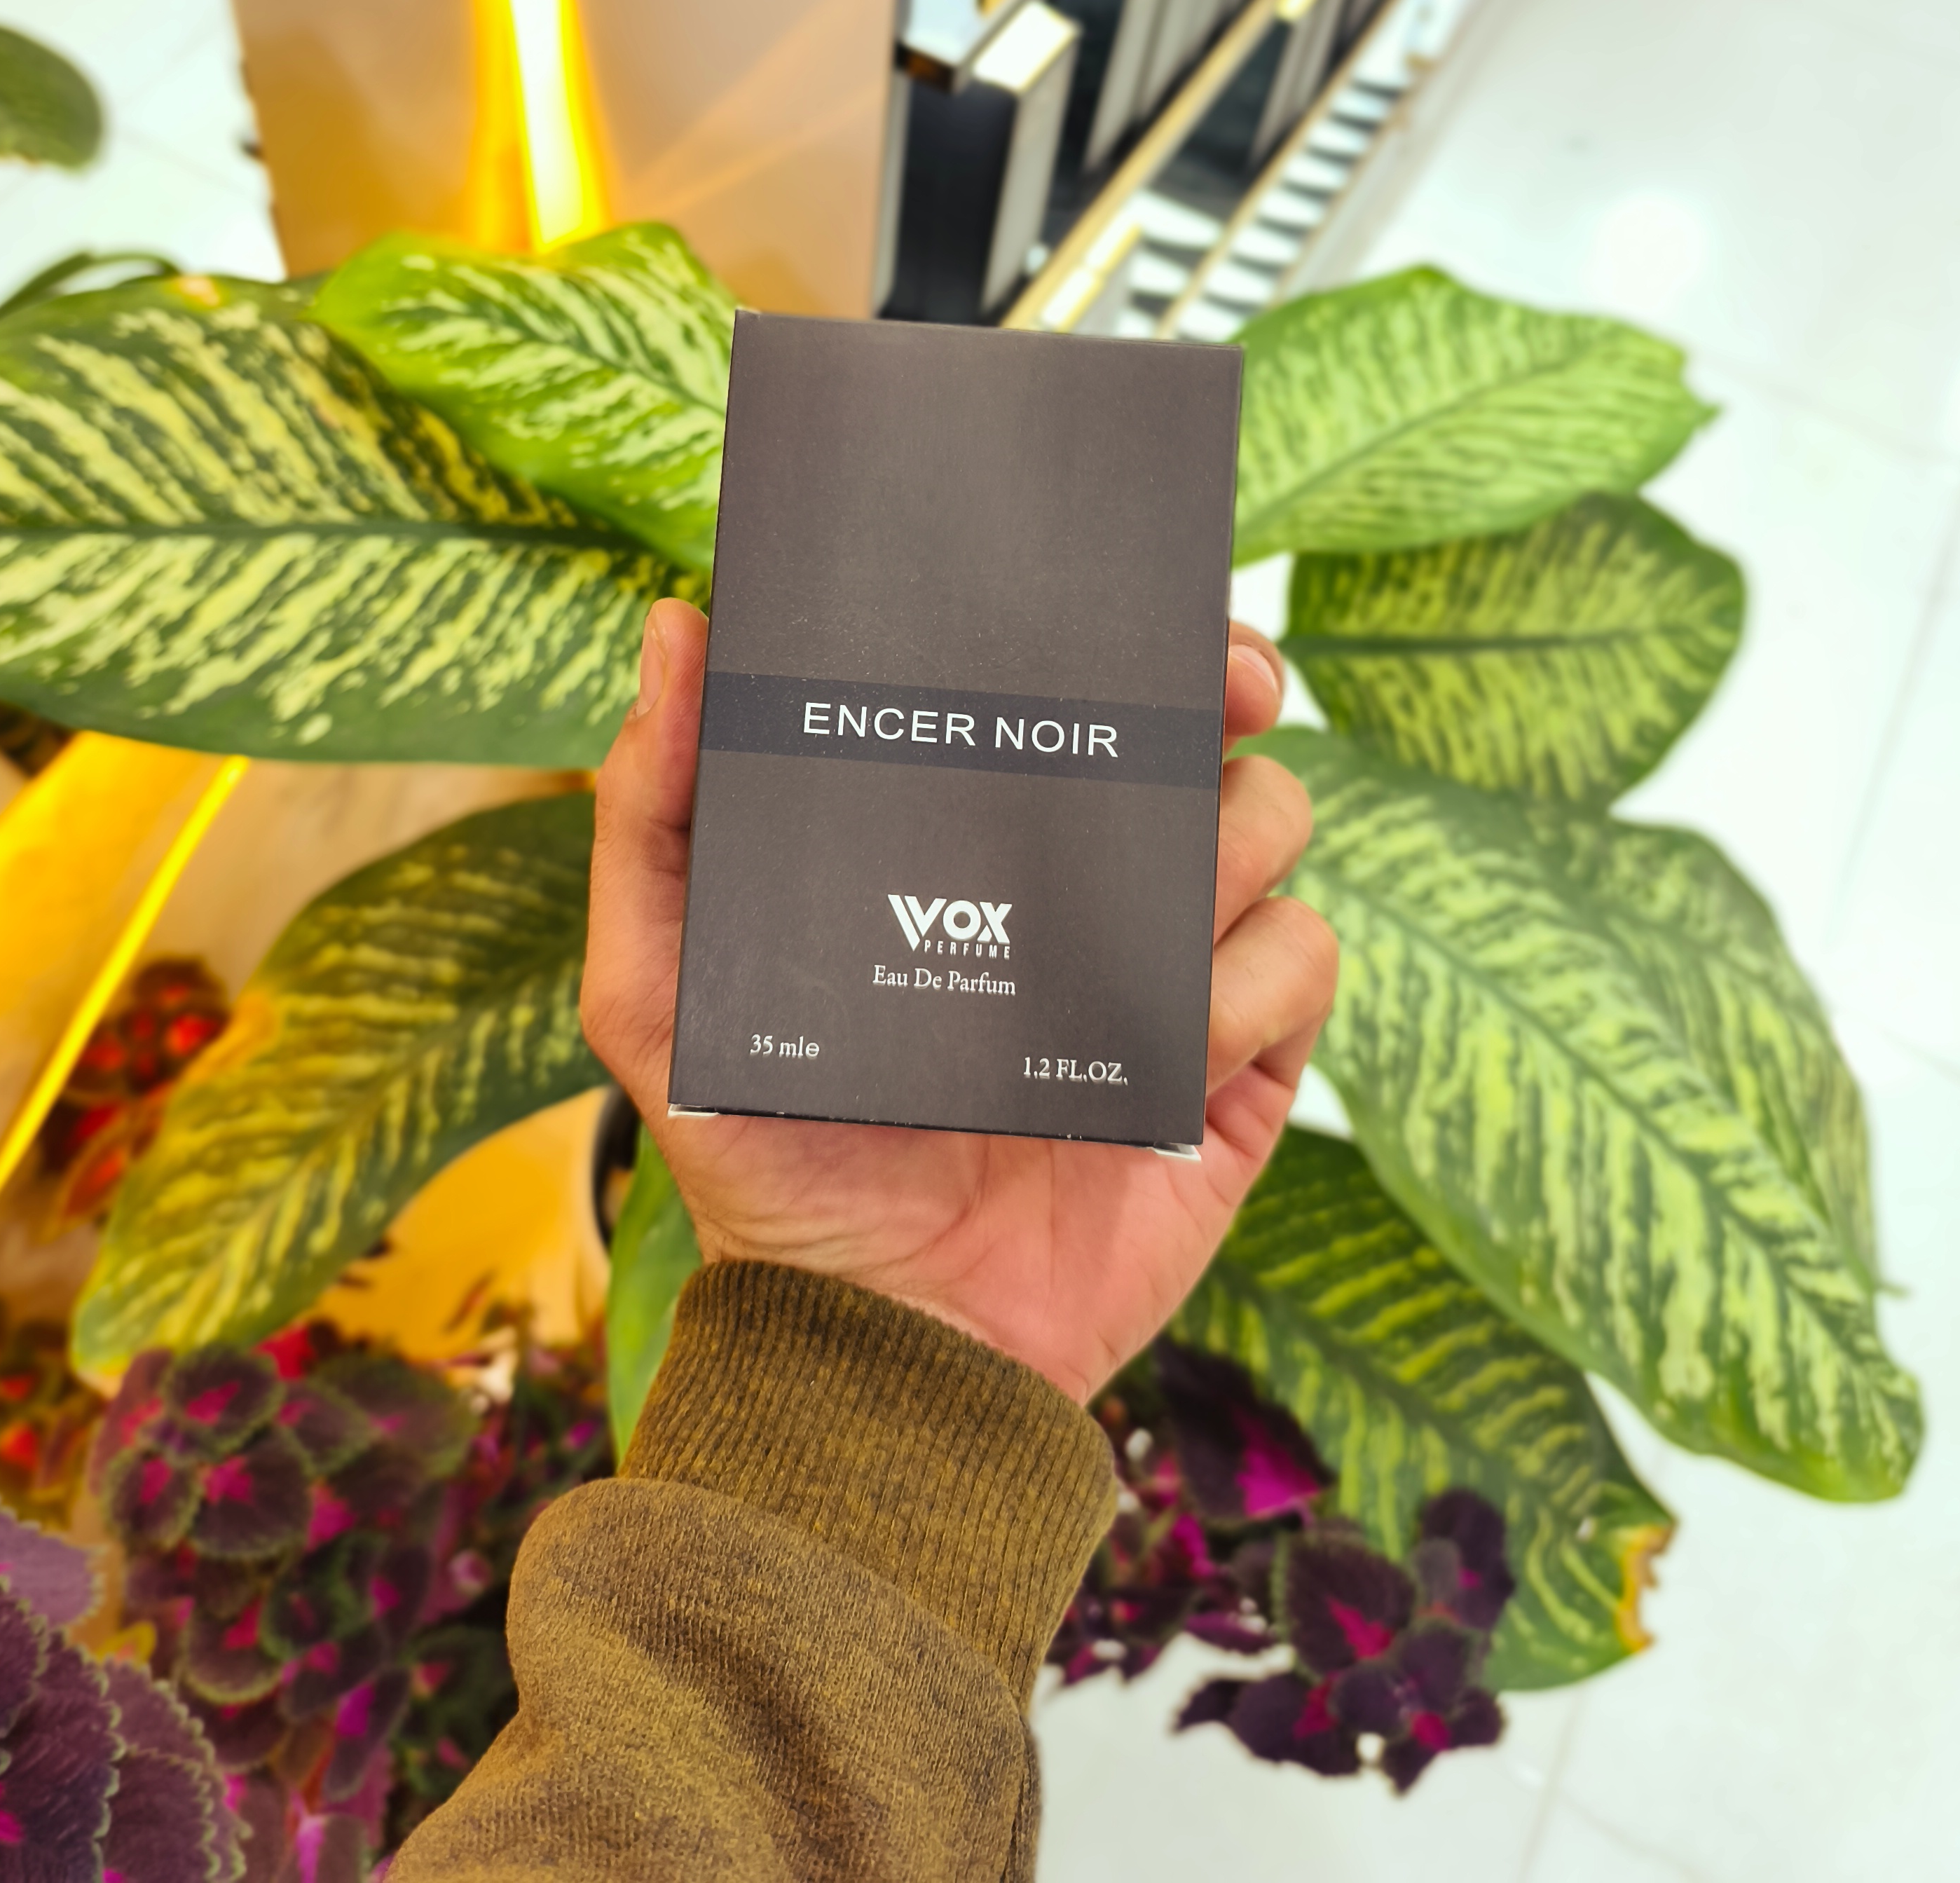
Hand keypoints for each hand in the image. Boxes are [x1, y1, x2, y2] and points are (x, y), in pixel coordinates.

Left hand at [581, 599, 1336, 1403]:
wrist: (877, 1352)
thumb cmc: (764, 1163)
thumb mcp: (660, 987)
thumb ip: (653, 815)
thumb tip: (678, 630)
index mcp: (976, 843)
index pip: (1072, 699)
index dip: (1125, 633)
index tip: (1145, 607)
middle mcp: (1083, 887)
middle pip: (1206, 736)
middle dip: (1223, 691)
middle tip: (1220, 689)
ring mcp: (1169, 972)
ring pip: (1272, 827)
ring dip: (1221, 850)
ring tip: (1127, 934)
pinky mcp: (1238, 1073)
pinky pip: (1305, 963)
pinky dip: (1251, 985)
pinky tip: (1167, 1049)